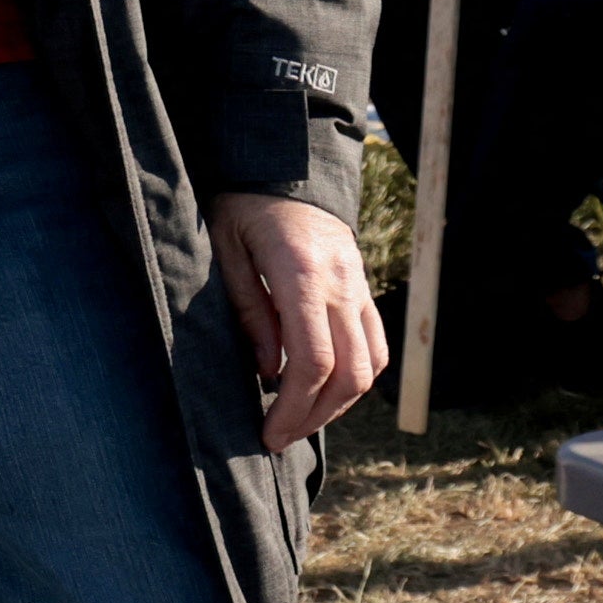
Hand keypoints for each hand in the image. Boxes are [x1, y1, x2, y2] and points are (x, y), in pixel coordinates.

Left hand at [209, 190, 384, 449]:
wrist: (286, 164)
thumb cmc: (243, 207)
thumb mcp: (226, 252)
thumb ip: (249, 311)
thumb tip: (271, 373)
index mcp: (303, 276)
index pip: (314, 362)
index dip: (294, 408)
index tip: (268, 434)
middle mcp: (343, 285)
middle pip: (351, 374)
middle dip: (315, 416)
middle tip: (278, 437)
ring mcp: (360, 287)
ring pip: (372, 364)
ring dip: (339, 403)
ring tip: (299, 420)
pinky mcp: (364, 289)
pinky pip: (377, 344)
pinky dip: (357, 376)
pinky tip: (324, 390)